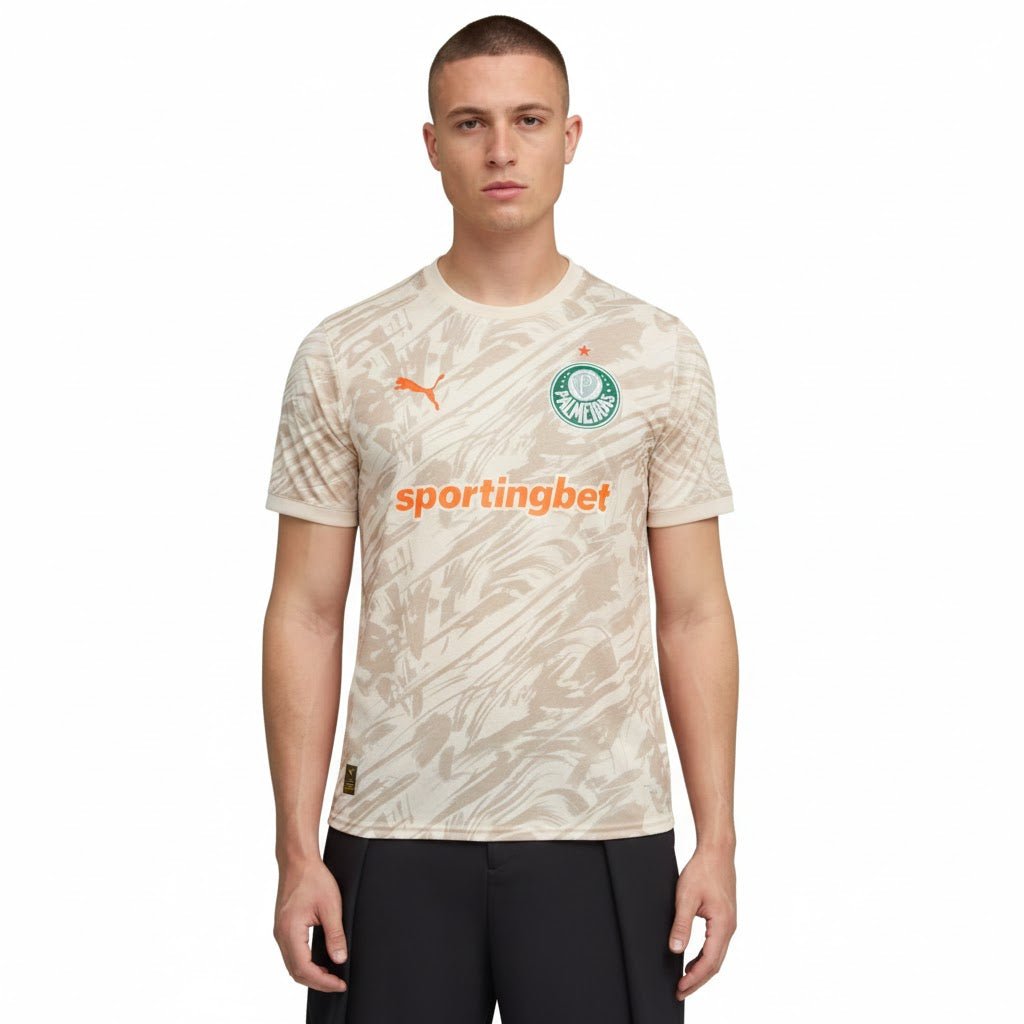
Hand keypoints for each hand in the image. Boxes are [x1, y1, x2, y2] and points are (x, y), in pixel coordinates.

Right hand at [273, 856, 348, 992]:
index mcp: (290, 931)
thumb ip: (335, 935)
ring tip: (331, 976)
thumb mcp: (331, 906)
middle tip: (337, 983)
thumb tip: (340, 959)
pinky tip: (319, 962)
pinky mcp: (283, 928)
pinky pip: (291, 954)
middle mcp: (281, 935)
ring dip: (310, 974)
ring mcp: (280, 932)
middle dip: (317, 982)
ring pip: (292, 965)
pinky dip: (304, 964)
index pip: (304, 968)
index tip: (340, 983)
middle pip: (296, 971)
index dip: (323, 980)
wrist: (297, 860)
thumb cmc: (313, 878)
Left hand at [667, 845, 736, 1000]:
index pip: (709, 962)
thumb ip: (681, 924)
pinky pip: (716, 945)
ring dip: (701, 970)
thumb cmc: (702, 870)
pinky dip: (705, 957)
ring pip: (717, 956)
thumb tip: (675, 949)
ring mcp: (729, 923)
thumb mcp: (686, 897)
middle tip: (680, 992)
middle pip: (715, 964)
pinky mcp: (725, 918)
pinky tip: (693, 960)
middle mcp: (729, 928)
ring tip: (685, 980)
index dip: (694, 978)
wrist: (717, 852)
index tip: (680, 988)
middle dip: (698, 980)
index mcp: (722, 925)